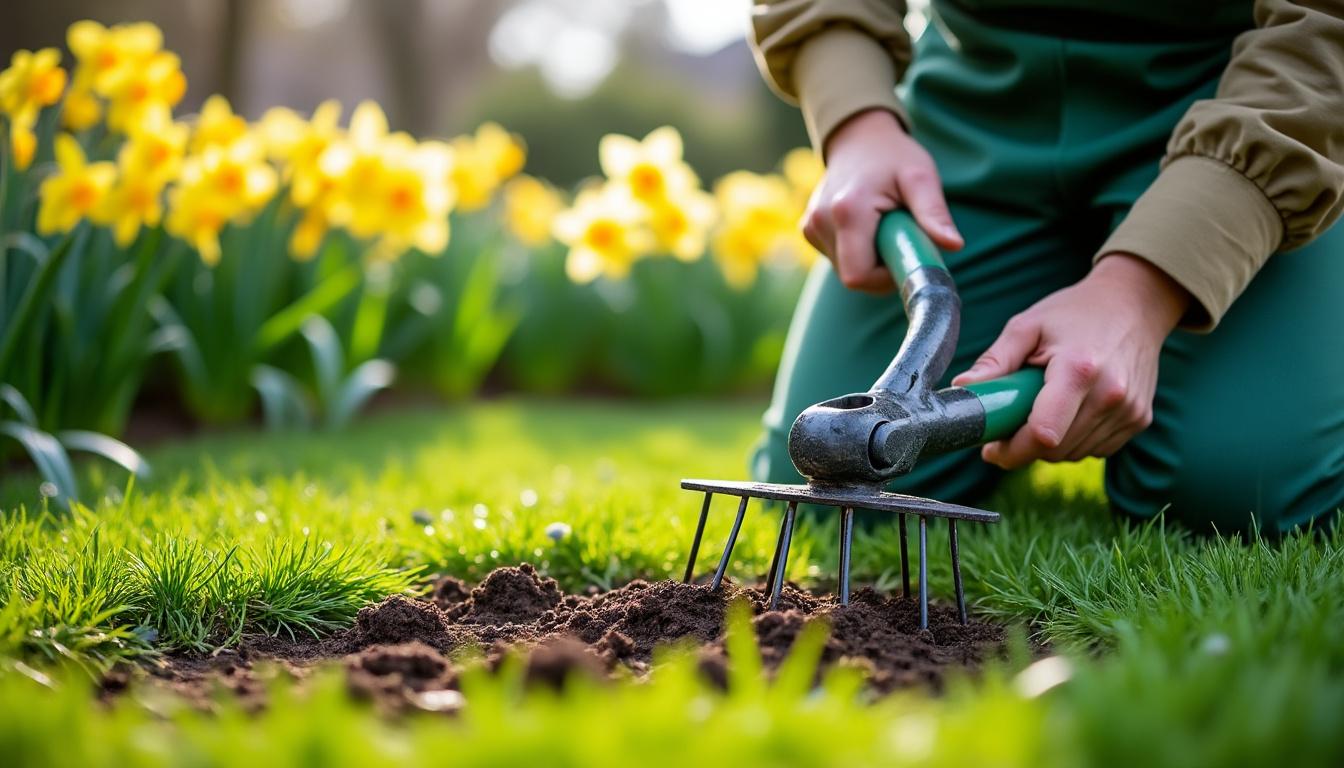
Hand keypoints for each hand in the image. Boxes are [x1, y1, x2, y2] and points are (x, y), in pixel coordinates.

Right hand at [802, 109, 963, 292]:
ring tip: (883, 226)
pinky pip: (838, 259)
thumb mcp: (920, 177)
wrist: (858, 136)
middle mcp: (821, 222)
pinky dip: (858, 252)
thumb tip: (954, 245)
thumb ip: (934, 212)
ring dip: (870, 260)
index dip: (885, 278)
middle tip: (899, 238)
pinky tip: (867, 226)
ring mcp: (811, 227)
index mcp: (848, 211)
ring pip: (846, 270)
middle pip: (853, 277)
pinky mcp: (809, 230)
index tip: (904, 254)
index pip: (860, 277)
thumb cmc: (893, 155)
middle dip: (881, 270)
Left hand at [951, 254, 1191, 467]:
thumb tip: (961, 390)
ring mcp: (1129, 410)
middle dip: (1024, 445)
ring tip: (1042, 407)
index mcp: (1078, 369)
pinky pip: (1094, 448)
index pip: (1042, 435)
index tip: (990, 448)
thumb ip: (994, 361)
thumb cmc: (1074, 312)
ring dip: (1049, 444)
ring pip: (1073, 454)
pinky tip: (1070, 409)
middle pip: (1054, 449)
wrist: (1135, 303)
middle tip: (1010, 422)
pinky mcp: (1139, 419)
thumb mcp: (1027, 326)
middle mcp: (1110, 395)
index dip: (1011, 450)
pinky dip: (1074, 439)